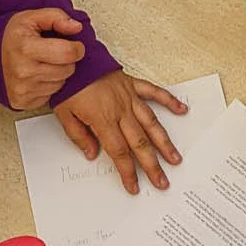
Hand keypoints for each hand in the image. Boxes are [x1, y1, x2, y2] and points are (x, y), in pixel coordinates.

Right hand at [0, 8, 86, 109]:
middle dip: (67, 60)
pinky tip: (37, 75)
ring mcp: (22, 89)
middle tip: (55, 53)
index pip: (68, 53)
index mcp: (26, 48)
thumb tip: (77, 27)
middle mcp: (23, 71)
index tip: (74, 45)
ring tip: (44, 63)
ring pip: (61, 84)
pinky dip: (48, 85)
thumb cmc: (11, 37)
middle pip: (67, 70)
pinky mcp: (22, 101)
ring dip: (58, 74)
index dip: (77, 48)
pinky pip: (50, 95)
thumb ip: (56, 17)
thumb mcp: (31, 18)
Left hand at [54, 71, 187, 193]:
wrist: (73, 59)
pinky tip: (181, 110)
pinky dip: (169, 100)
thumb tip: (92, 154)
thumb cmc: (69, 86)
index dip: (127, 171)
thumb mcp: (64, 115)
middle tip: (162, 182)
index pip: (118, 152)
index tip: (134, 186)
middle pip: (139, 143)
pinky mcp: (132, 84)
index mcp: (102, 120)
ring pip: (151, 123)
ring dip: (164, 143)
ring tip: (175, 158)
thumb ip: (79, 136)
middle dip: (152, 165)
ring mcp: (129, 97)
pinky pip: (154, 92)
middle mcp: (120, 110)